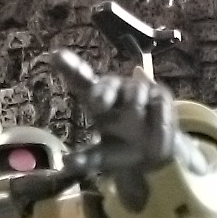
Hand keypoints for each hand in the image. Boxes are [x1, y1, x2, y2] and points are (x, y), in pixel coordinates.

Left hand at [49, 49, 177, 172]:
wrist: (156, 156)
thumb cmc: (122, 149)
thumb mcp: (103, 158)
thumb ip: (86, 160)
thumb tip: (67, 163)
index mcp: (96, 100)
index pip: (81, 80)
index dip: (70, 66)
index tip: (56, 54)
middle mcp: (115, 90)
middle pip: (107, 83)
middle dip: (103, 92)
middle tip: (98, 105)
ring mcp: (138, 90)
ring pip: (135, 94)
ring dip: (135, 115)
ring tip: (137, 132)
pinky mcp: (160, 95)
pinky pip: (158, 106)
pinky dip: (157, 125)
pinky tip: (155, 134)